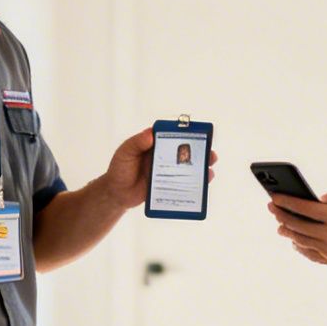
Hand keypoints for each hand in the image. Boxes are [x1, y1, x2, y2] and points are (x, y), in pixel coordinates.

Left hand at [94, 127, 219, 209]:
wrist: (116, 193)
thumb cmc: (119, 169)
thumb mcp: (125, 152)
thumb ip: (136, 142)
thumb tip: (150, 133)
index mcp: (156, 144)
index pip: (174, 136)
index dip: (187, 133)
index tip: (198, 134)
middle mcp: (165, 156)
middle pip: (186, 151)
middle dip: (200, 151)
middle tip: (210, 153)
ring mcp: (168, 171)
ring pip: (189, 167)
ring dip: (202, 166)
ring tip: (210, 167)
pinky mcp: (169, 185)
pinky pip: (184, 183)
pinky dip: (195, 183)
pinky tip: (202, 183)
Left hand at [268, 191, 326, 269]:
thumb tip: (316, 199)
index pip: (307, 209)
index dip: (289, 203)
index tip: (275, 197)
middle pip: (300, 225)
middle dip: (282, 215)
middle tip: (271, 207)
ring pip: (301, 239)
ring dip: (287, 230)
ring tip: (279, 222)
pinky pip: (309, 249)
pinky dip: (299, 242)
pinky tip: (292, 235)